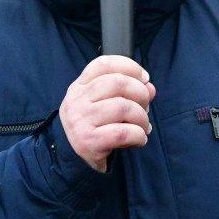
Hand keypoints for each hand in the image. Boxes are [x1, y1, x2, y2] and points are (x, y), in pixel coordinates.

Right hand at [59, 55, 155, 171]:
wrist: (68, 155)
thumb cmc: (91, 125)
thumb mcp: (102, 104)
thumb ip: (126, 93)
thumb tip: (150, 88)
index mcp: (80, 86)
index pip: (104, 64)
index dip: (129, 66)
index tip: (144, 78)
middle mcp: (77, 100)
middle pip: (118, 82)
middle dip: (141, 93)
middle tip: (145, 107)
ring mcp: (81, 120)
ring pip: (123, 107)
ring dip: (142, 118)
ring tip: (143, 126)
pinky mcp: (88, 141)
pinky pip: (123, 132)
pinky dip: (138, 135)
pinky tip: (139, 139)